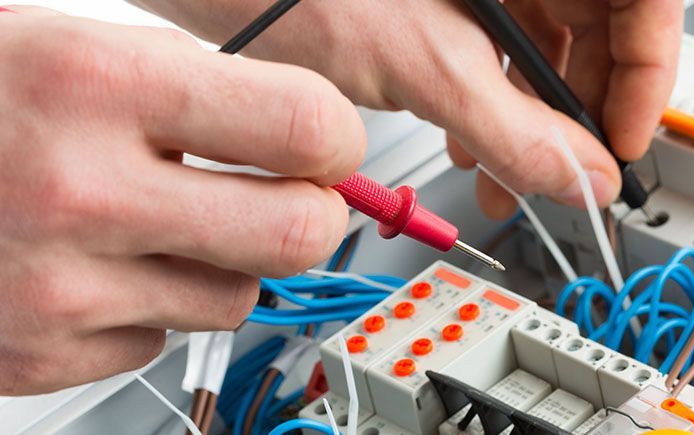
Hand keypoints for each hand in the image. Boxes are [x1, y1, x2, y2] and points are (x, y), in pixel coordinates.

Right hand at [0, 6, 363, 394]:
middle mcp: (79, 192)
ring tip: (153, 223)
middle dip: (307, 215)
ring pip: (234, 298)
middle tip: (283, 198)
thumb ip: (198, 93)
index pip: (304, 129)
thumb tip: (310, 137)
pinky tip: (87, 265)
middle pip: (297, 234)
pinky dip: (142, 306)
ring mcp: (56, 287)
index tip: (327, 146)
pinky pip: (155, 340)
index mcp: (97, 85)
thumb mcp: (74, 48)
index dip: (336, 140)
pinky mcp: (36, 354)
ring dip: (220, 263)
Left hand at [136, 0, 682, 217]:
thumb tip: (584, 179)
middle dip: (579, 115)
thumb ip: (517, 133)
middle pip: (597, 32)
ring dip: (533, 122)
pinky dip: (496, 104)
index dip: (648, 76)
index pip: (645, 2)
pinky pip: (502, 52)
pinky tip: (473, 143)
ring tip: (509, 173)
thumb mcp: (428, 67)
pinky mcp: (452, 1)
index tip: (623, 141)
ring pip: (546, 49)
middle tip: (568, 173)